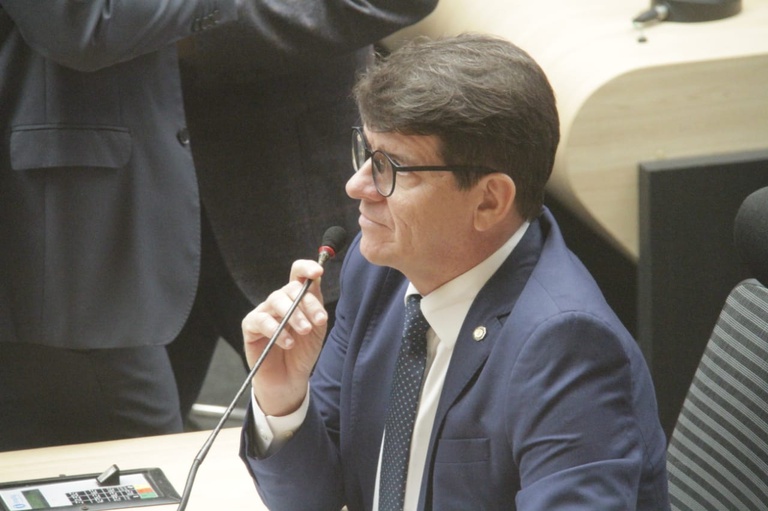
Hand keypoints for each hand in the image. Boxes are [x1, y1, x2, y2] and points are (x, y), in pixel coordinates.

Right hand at [241, 259, 328, 415]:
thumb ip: (316, 304)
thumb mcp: (317, 328)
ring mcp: (264, 312)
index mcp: (297, 298)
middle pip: (290, 289)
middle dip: (307, 304)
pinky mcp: (250, 327)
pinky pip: (261, 320)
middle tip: (318, 322)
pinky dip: (276, 330)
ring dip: (294, 316)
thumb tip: (315, 279)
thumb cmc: (303, 351)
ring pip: (276, 301)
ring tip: (305, 332)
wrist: (290, 379)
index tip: (317, 272)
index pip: (297, 274)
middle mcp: (279, 301)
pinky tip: (288, 343)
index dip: (306, 268)